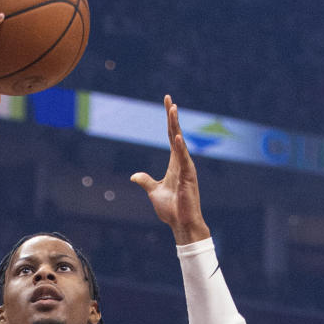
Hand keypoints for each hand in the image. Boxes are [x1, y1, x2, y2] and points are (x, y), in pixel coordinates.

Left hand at [130, 96, 210, 244]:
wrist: (181, 223)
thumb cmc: (171, 209)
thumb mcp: (154, 191)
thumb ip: (146, 181)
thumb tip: (134, 176)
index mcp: (175, 163)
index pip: (172, 137)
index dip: (169, 121)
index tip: (168, 104)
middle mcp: (182, 162)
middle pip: (176, 134)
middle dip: (172, 117)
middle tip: (169, 99)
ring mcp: (187, 168)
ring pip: (180, 143)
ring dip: (176, 126)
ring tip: (173, 110)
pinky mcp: (189, 177)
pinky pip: (184, 160)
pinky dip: (181, 148)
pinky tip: (178, 137)